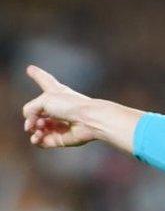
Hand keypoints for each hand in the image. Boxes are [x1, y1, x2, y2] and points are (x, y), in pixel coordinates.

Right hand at [22, 65, 142, 152]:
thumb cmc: (70, 105)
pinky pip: (42, 141)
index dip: (37, 74)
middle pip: (37, 112)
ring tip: (40, 127)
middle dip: (31, 118)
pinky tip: (38, 136)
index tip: (30, 69)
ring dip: (33, 129)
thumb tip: (30, 124)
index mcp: (55, 93)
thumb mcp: (44, 99)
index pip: (45, 81)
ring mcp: (57, 123)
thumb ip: (29, 109)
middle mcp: (56, 108)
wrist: (89, 120)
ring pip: (36, 129)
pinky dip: (37, 140)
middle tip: (37, 120)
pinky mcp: (59, 138)